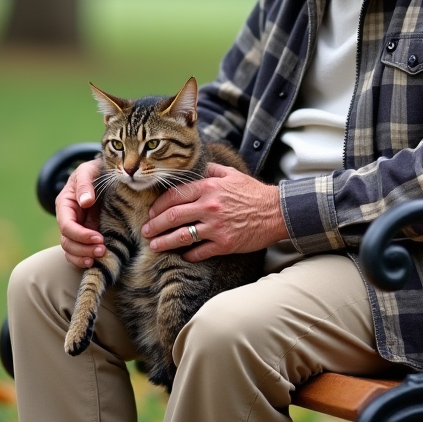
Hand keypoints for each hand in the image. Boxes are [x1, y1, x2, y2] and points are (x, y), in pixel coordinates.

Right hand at [56, 158, 104, 268]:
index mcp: (65, 205)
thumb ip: (85, 184)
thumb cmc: (94, 171)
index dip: (80, 235)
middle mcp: (68, 219)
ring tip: (102, 257)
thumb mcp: (88, 171)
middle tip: (102, 250)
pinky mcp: (86, 235)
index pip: (66, 226)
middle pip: (67, 241)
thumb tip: (85, 202)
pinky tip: (96, 262)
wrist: (103, 175)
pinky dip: (84, 259)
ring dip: (84, 256)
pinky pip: (79, 252)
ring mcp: (76, 229)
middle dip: (83, 248)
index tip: (98, 238)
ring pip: (71, 250)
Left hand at [141, 163, 288, 261]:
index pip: (174, 195)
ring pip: (181, 236)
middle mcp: (209, 206)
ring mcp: (216, 226)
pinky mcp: (224, 244)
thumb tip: (196, 166)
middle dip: (154, 226)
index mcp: (208, 187)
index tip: (151, 213)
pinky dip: (188, 254)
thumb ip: (211, 170)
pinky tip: (182, 255)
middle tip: (145, 231)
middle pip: (172, 217)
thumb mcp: (232, 174)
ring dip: (164, 242)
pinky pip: (199, 251)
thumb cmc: (254, 192)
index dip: (158, 206)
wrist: (277, 211)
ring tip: (154, 246)